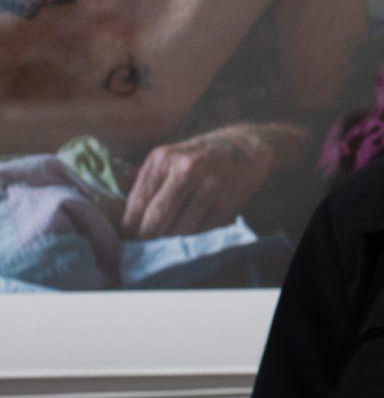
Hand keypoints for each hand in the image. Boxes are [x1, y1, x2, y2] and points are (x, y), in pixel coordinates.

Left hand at [121, 124, 302, 238]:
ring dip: (170, 242)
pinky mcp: (228, 203)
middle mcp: (187, 169)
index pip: (137, 204)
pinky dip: (194, 239)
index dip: (129, 228)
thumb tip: (124, 227)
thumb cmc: (199, 158)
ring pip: (179, 230)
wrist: (245, 147)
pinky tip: (191, 235)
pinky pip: (202, 233)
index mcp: (164, 158)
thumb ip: (149, 186)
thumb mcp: (170, 160)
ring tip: (167, 244)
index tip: (127, 240)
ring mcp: (211, 186)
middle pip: (155, 220)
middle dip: (147, 240)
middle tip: (144, 249)